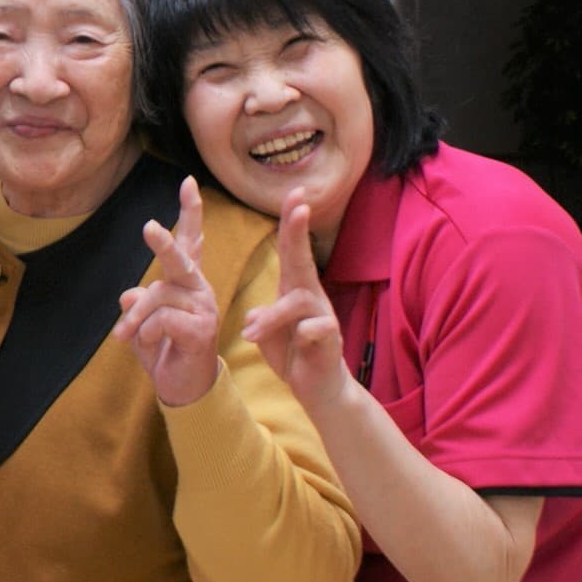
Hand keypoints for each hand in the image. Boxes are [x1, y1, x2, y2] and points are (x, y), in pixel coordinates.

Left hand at [113, 176, 220, 406]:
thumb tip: (129, 293)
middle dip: (163, 243)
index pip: (190, 242)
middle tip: (148, 227)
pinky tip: (155, 346)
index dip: (190, 212)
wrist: (183, 387)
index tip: (188, 182)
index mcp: (185, 282)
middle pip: (179, 259)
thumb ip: (136, 304)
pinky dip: (146, 335)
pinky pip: (161, 321)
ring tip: (124, 337)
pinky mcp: (203, 329)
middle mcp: (199, 288)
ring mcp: (205, 308)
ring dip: (134, 320)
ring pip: (156, 297)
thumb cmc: (163, 349)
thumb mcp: (141, 324)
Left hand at [240, 189, 351, 411]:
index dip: (291, 223)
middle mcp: (310, 296)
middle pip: (303, 258)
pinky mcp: (330, 338)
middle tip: (299, 203)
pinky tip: (297, 346)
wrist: (318, 388)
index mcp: (293, 289)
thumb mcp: (268, 332)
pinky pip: (313, 329)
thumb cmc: (292, 352)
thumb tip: (253, 312)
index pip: (290, 250)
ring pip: (296, 301)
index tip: (293, 193)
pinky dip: (298, 337)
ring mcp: (323, 315)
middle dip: (299, 230)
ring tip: (251, 334)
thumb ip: (260, 316)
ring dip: (271, 318)